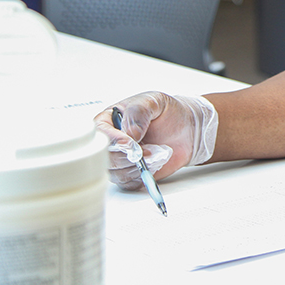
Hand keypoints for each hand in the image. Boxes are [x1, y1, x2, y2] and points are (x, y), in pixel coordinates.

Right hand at [93, 92, 217, 189]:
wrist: (186, 129)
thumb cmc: (167, 112)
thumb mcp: (153, 101)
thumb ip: (139, 113)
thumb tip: (130, 134)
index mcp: (109, 120)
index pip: (99, 133)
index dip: (113, 140)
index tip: (129, 142)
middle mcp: (110, 142)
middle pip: (105, 157)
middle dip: (127, 156)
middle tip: (146, 150)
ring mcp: (118, 159)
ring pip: (115, 172)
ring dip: (136, 167)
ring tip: (153, 153)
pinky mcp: (129, 173)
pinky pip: (127, 183)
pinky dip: (141, 176)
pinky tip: (153, 164)